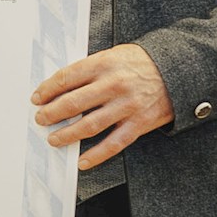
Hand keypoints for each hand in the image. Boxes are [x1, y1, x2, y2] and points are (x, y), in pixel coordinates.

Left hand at [35, 43, 173, 170]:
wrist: (179, 69)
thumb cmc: (141, 62)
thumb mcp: (115, 55)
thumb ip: (91, 68)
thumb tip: (60, 86)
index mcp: (104, 64)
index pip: (67, 77)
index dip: (47, 90)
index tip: (37, 98)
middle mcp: (114, 85)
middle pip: (73, 103)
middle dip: (51, 114)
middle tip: (40, 119)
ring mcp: (127, 106)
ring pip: (89, 126)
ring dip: (67, 135)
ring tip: (54, 139)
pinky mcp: (139, 123)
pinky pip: (113, 143)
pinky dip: (96, 155)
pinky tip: (82, 161)